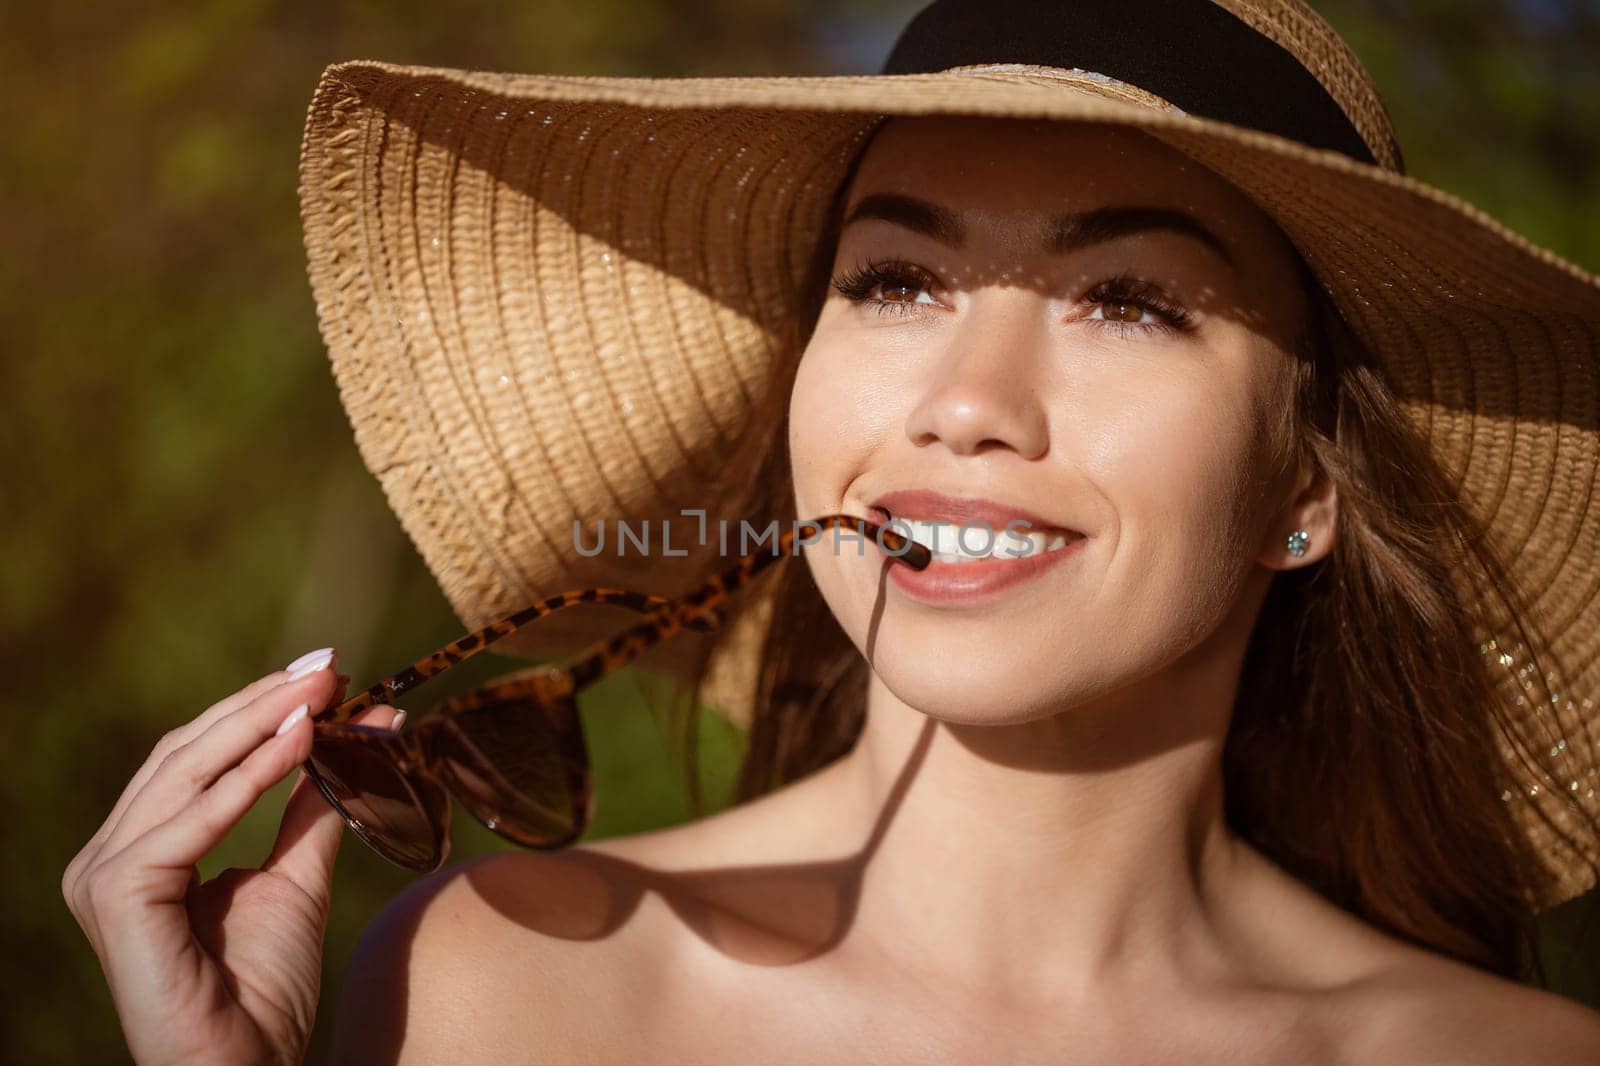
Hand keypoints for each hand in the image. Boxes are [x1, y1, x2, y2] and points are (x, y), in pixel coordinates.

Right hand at [63, 649, 402, 1064]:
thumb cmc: (265, 988)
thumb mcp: (300, 873)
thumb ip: (319, 800)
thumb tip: (371, 724)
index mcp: (143, 847)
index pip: (200, 754)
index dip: (260, 708)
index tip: (328, 671)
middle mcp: (110, 855)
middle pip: (188, 751)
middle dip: (262, 702)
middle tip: (328, 664)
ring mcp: (102, 875)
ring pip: (185, 772)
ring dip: (259, 725)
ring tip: (322, 692)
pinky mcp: (116, 895)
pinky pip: (185, 822)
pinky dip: (246, 780)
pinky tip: (299, 742)